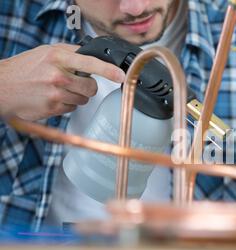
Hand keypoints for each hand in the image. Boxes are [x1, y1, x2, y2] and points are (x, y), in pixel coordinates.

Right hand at [0, 43, 125, 120]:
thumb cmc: (24, 68)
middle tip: (74, 82)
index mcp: (58, 57)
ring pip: (84, 99)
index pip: (91, 63)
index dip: (109, 70)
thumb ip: (71, 53)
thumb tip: (94, 56)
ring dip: (76, 95)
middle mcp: (58, 76)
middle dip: (87, 86)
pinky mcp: (53, 109)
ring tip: (59, 89)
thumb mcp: (47, 52)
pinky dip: (67, 104)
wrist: (2, 86)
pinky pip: (72, 108)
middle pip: (92, 87)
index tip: (121, 76)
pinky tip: (53, 98)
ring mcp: (56, 94)